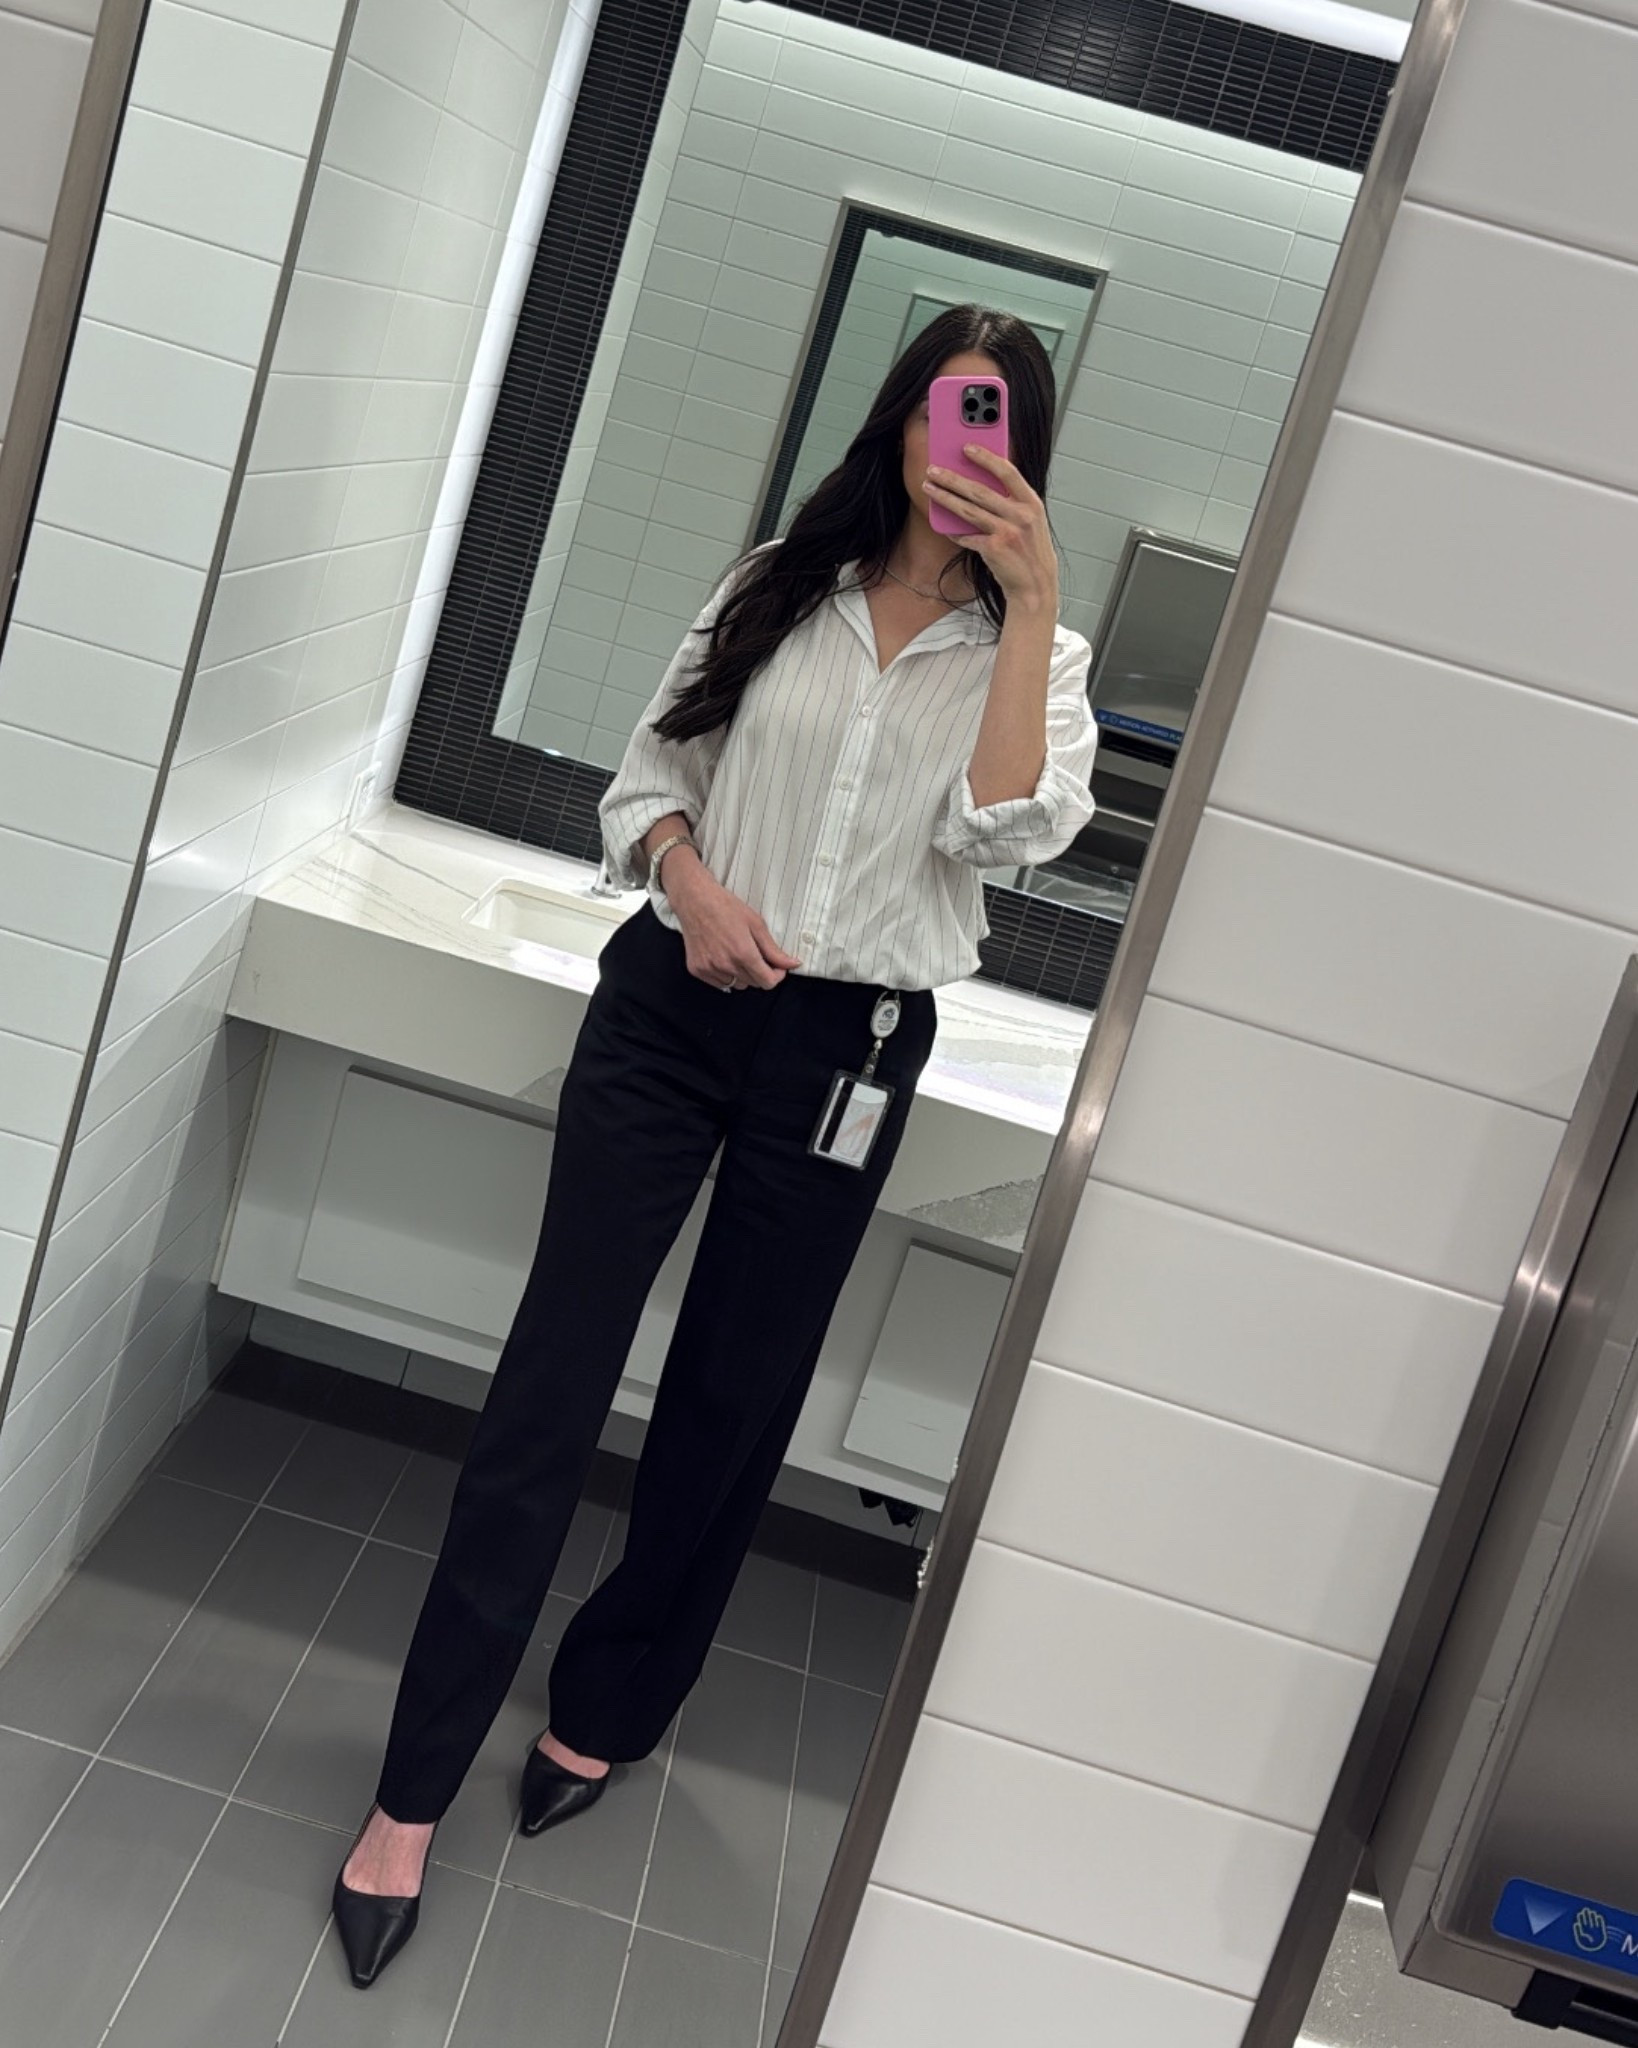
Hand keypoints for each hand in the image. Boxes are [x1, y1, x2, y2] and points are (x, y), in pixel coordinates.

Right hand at [667, 863, 801, 987]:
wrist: (695, 900)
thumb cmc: (725, 907)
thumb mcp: (756, 924)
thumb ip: (774, 950)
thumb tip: (793, 964)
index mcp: (743, 953)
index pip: (767, 982)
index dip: (777, 976)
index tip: (777, 967)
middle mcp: (726, 965)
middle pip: (754, 984)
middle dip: (761, 972)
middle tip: (757, 954)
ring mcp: (710, 969)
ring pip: (737, 985)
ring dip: (743, 975)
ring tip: (738, 953)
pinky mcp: (697, 970)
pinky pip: (720, 983)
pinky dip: (726, 975)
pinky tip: (724, 956)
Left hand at [922, 445, 1057, 614]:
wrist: (1035, 586)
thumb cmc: (1030, 552)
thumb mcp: (1030, 521)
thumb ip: (1012, 502)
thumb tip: (982, 483)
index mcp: (1031, 503)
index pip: (1007, 471)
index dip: (986, 458)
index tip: (967, 447)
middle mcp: (1021, 515)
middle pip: (979, 490)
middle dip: (952, 478)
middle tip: (933, 469)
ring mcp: (1007, 532)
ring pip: (968, 510)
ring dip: (944, 497)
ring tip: (929, 487)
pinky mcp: (994, 549)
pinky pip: (966, 536)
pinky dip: (954, 531)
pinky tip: (944, 527)